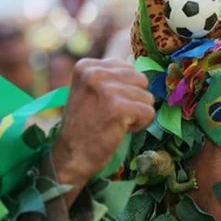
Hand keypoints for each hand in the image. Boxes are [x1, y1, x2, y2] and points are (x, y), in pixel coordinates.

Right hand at [51, 59, 153, 200]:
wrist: (71, 154)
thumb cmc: (86, 125)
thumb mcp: (92, 91)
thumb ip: (112, 77)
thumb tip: (140, 65)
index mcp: (87, 65)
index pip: (129, 68)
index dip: (125, 90)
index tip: (106, 104)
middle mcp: (94, 73)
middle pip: (141, 80)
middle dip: (134, 100)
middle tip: (113, 115)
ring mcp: (106, 89)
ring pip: (147, 97)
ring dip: (137, 114)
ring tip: (115, 122)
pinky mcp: (118, 107)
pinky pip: (149, 112)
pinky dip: (140, 125)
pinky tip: (121, 129)